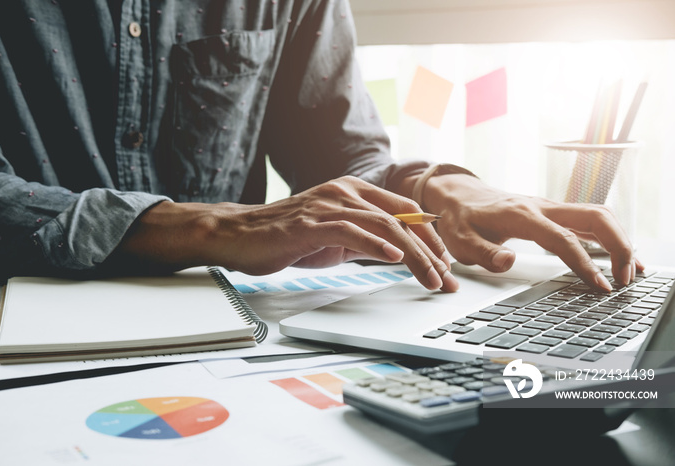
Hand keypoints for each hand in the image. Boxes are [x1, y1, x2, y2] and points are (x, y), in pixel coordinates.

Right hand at [117, 176, 458, 290]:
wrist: (239, 234)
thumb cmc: (285, 236)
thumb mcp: (334, 237)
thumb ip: (364, 239)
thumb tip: (397, 253)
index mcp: (353, 191)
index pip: (405, 212)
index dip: (430, 238)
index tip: (445, 264)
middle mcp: (345, 192)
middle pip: (402, 219)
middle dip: (431, 252)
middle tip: (447, 279)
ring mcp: (328, 205)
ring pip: (384, 226)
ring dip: (414, 255)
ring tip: (432, 278)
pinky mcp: (311, 223)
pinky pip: (352, 232)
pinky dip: (376, 245)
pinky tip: (395, 257)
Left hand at [420, 174, 643, 290]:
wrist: (459, 196)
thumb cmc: (460, 220)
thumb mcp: (461, 241)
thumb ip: (484, 253)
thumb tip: (508, 261)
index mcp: (522, 215)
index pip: (563, 238)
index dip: (584, 263)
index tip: (599, 285)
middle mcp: (542, 207)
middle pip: (595, 217)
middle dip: (618, 246)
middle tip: (625, 279)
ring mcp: (551, 208)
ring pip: (598, 215)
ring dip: (620, 240)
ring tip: (630, 272)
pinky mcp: (554, 213)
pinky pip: (590, 220)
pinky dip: (610, 236)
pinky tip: (620, 256)